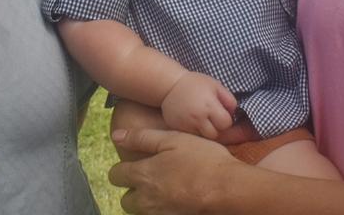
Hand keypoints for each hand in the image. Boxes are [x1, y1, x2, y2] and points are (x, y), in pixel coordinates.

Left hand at [110, 128, 241, 214]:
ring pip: (140, 212)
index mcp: (143, 175)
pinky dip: (160, 210)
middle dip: (132, 190)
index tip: (134, 165)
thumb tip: (117, 136)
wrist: (228, 188)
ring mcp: (159, 214)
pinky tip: (175, 199)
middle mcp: (146, 199)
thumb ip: (141, 138)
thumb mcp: (172, 139)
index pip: (115, 176)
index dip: (122, 169)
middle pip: (125, 200)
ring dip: (146, 202)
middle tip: (150, 179)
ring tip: (164, 189)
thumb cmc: (202, 159)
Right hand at [160, 71, 236, 138]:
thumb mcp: (215, 85)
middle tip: (211, 118)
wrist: (170, 86)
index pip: (226, 124)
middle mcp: (198, 118)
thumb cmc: (195, 84)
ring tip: (203, 121)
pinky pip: (192, 137)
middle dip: (217, 128)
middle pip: (215, 134)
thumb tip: (235, 114)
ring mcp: (186, 125)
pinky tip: (193, 123)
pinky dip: (195, 133)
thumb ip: (229, 99)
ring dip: (206, 132)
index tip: (220, 113)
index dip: (225, 119)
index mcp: (209, 106)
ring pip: (204, 138)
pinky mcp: (177, 130)